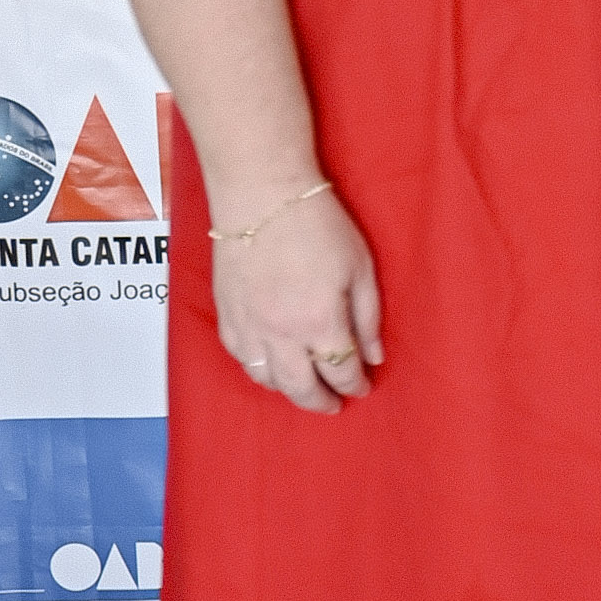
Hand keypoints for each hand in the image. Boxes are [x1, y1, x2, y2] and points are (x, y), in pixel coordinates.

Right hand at [212, 188, 384, 414]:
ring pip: (267, 380)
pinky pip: (240, 359)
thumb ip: (368, 317)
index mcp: (319, 321)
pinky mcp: (226, 314)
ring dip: (288, 390)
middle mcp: (280, 333)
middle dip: (321, 402)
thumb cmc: (318, 225)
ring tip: (304, 388)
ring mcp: (249, 326)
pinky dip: (258, 371)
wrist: (261, 195)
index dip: (354, 384)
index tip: (362, 386)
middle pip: (301, 388)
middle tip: (334, 405)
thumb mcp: (359, 268)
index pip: (340, 371)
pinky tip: (270, 368)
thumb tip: (373, 356)